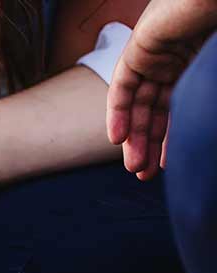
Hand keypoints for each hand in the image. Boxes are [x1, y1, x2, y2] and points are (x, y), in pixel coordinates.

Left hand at [107, 0, 216, 178]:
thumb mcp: (215, 74)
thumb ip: (207, 100)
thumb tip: (207, 135)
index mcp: (195, 62)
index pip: (178, 105)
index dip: (171, 136)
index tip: (167, 165)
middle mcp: (174, 58)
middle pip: (155, 108)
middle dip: (149, 142)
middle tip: (144, 174)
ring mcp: (156, 53)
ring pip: (139, 102)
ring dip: (133, 136)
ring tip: (134, 167)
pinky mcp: (140, 47)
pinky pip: (123, 85)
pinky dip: (119, 112)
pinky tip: (118, 139)